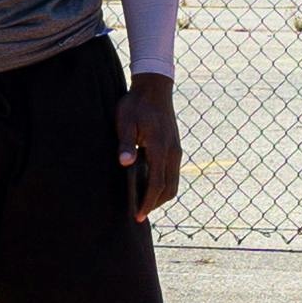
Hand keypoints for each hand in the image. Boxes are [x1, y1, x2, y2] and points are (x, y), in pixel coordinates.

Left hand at [121, 73, 182, 217]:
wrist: (154, 88)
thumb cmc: (136, 104)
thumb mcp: (125, 121)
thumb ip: (126, 143)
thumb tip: (125, 163)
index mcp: (159, 147)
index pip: (156, 184)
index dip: (147, 202)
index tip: (138, 215)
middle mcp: (172, 152)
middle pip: (169, 189)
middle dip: (155, 204)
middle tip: (139, 213)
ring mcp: (176, 150)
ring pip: (173, 183)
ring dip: (161, 196)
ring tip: (144, 203)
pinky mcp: (175, 148)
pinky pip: (172, 174)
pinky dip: (164, 185)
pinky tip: (149, 186)